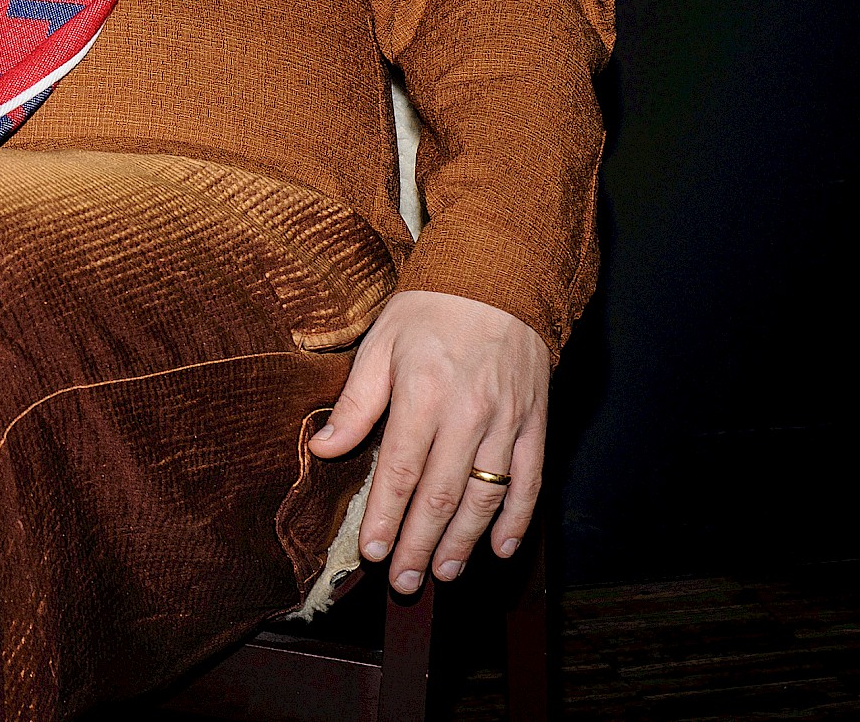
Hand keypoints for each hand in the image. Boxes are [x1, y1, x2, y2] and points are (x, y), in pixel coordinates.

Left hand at [308, 289, 546, 591]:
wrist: (501, 277)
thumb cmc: (431, 310)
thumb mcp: (381, 344)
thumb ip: (355, 403)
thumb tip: (323, 447)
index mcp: (423, 394)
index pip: (401, 470)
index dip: (385, 515)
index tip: (371, 551)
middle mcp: (468, 414)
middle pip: (442, 495)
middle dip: (418, 543)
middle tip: (402, 582)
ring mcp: (507, 422)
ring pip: (485, 496)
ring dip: (463, 542)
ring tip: (442, 572)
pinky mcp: (535, 423)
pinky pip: (529, 481)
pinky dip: (517, 519)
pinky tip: (500, 548)